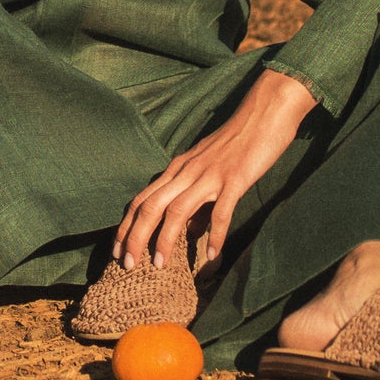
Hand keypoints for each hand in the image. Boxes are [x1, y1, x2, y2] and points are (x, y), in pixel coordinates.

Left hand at [112, 68, 317, 274]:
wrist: (263, 113)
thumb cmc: (236, 144)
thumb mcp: (207, 169)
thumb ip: (197, 198)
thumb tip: (192, 231)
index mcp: (178, 168)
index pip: (142, 199)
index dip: (126, 226)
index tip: (117, 251)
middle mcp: (187, 171)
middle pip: (150, 206)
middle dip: (134, 237)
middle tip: (126, 265)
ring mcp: (210, 174)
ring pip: (176, 210)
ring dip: (164, 240)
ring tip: (158, 266)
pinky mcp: (235, 178)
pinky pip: (221, 211)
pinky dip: (214, 234)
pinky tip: (211, 256)